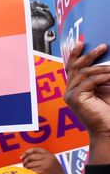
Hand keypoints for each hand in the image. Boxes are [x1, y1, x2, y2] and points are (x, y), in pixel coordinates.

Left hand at [22, 147, 73, 173]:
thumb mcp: (52, 163)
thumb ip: (42, 158)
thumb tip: (23, 157)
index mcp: (50, 156)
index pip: (35, 150)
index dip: (27, 152)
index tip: (22, 157)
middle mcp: (48, 159)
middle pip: (30, 158)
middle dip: (26, 163)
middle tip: (26, 168)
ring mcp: (45, 166)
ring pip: (28, 165)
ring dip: (27, 170)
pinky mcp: (41, 173)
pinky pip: (30, 172)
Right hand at [64, 42, 109, 165]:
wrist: (109, 130)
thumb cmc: (109, 112)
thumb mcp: (106, 88)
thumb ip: (102, 76)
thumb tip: (106, 62)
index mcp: (74, 89)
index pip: (72, 68)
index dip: (75, 55)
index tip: (81, 43)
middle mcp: (69, 92)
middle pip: (75, 67)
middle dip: (88, 55)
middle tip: (102, 47)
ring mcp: (70, 95)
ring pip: (84, 73)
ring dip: (102, 68)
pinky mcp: (75, 99)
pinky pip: (88, 81)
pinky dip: (102, 77)